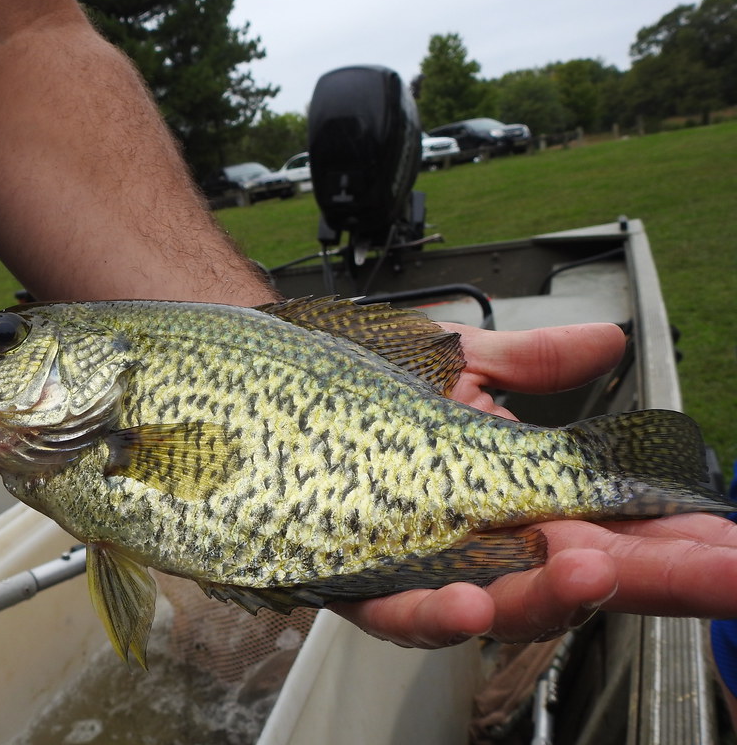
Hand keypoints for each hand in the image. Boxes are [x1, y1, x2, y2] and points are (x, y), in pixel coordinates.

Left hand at [332, 322, 736, 646]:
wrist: (263, 381)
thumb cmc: (360, 379)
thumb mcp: (457, 362)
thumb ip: (533, 365)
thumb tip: (610, 340)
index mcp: (511, 493)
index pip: (607, 523)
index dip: (671, 535)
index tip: (727, 539)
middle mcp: (475, 539)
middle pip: (575, 573)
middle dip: (655, 576)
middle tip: (723, 569)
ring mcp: (419, 566)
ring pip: (497, 601)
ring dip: (549, 594)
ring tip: (593, 573)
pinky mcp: (354, 583)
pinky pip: (397, 611)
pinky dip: (435, 613)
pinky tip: (470, 603)